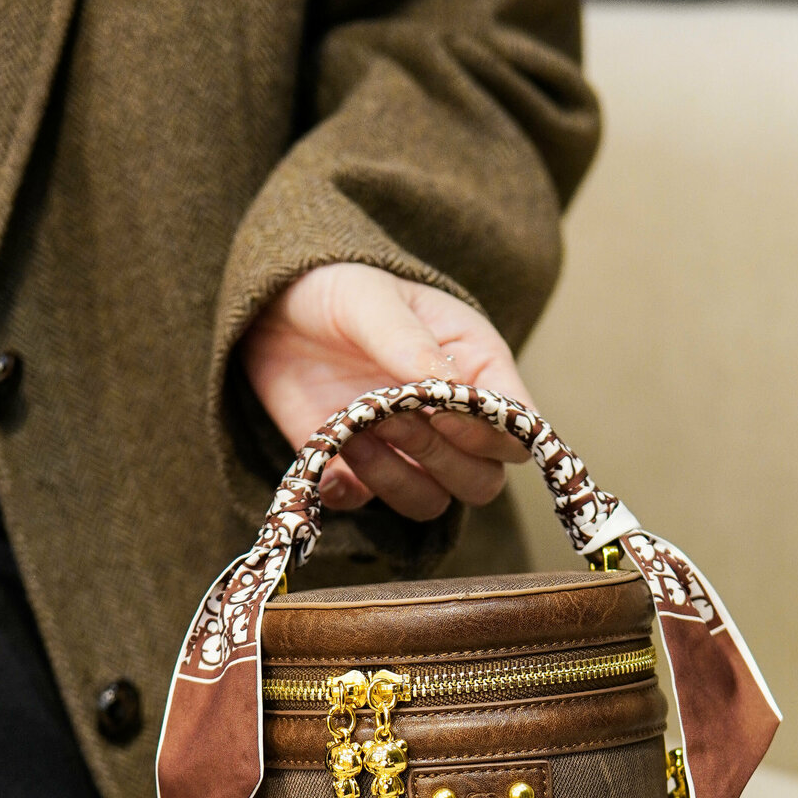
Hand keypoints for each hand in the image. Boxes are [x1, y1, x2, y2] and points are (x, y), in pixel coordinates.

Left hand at [239, 262, 534, 520]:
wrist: (279, 310)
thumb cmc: (342, 292)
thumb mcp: (372, 299)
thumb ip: (409, 341)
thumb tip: (444, 384)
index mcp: (477, 368)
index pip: (518, 428)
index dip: (490, 435)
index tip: (440, 414)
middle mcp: (453, 422)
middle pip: (483, 480)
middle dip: (438, 459)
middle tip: (388, 416)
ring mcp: (409, 454)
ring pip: (432, 502)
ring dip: (392, 477)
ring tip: (352, 430)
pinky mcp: (361, 473)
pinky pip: (369, 506)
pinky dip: (348, 490)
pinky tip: (328, 451)